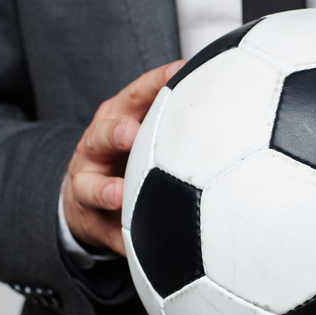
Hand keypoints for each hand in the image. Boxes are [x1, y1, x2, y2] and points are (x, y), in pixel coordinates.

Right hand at [62, 61, 183, 254]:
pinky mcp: (87, 215)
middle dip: (115, 132)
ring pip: (89, 183)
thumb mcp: (143, 128)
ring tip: (118, 195)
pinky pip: (103, 230)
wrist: (83, 193)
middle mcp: (96, 145)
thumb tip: (232, 95)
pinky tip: (132, 244)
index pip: (135, 95)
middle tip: (130, 132)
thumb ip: (176, 115)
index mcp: (118, 118)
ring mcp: (86, 180)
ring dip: (105, 189)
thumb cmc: (126, 154)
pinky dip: (117, 236)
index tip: (178, 71)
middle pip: (102, 135)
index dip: (154, 82)